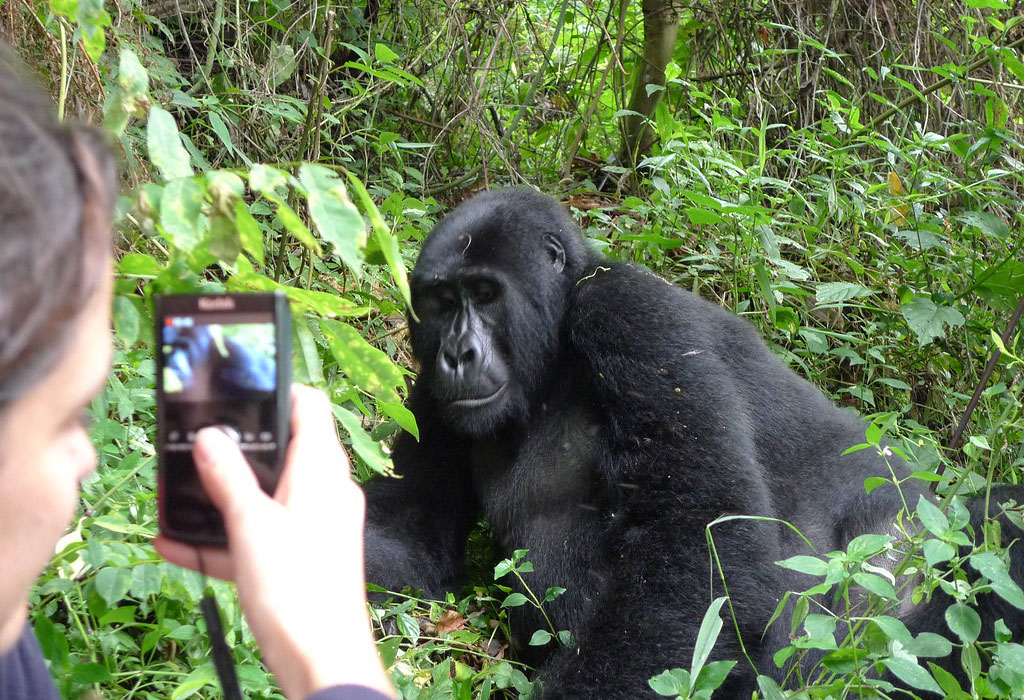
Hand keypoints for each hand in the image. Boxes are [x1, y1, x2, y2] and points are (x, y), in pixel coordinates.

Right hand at [155, 385, 393, 699]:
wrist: (322, 661)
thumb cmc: (297, 589)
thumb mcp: (252, 526)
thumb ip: (229, 479)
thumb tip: (211, 435)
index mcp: (323, 471)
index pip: (310, 407)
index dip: (278, 390)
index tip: (238, 387)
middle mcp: (325, 492)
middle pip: (282, 452)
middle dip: (236, 449)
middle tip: (192, 443)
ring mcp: (314, 526)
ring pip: (264, 498)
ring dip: (222, 498)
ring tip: (175, 495)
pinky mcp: (300, 559)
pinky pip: (259, 537)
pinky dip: (225, 539)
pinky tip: (175, 544)